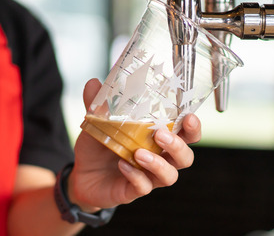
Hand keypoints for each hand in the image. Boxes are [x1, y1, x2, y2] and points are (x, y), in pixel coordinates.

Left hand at [67, 79, 201, 210]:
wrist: (80, 175)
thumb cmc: (99, 146)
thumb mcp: (97, 122)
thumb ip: (99, 104)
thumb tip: (93, 82)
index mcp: (157, 139)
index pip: (186, 134)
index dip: (193, 128)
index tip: (189, 117)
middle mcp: (158, 158)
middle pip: (185, 157)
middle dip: (179, 146)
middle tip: (161, 134)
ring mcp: (148, 176)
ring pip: (169, 176)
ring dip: (158, 164)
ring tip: (139, 153)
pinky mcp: (133, 191)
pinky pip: (143, 188)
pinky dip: (135, 176)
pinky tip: (123, 165)